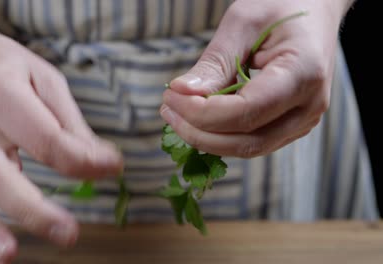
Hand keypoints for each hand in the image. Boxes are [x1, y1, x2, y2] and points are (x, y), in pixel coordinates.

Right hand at [0, 30, 122, 262]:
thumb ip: (70, 124)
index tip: (113, 167)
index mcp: (4, 96)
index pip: (47, 140)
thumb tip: (99, 161)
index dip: (84, 160)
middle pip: (2, 176)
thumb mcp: (48, 81)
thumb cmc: (9, 68)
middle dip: (35, 210)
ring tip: (9, 257)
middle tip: (69, 233)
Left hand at [161, 0, 348, 156]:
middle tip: (168, 109)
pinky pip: (253, 141)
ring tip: (177, 114)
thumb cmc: (279, 6)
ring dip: (207, 138)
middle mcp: (310, 106)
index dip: (202, 113)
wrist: (314, 9)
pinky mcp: (291, 125)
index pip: (247, 112)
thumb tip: (182, 94)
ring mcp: (303, 120)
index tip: (171, 96)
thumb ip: (215, 63)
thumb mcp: (242, 23)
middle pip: (248, 141)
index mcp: (304, 74)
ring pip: (249, 149)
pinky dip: (221, 135)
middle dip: (199, 132)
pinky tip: (198, 118)